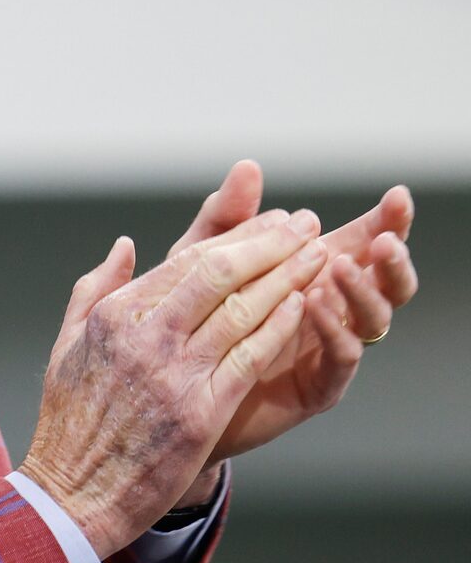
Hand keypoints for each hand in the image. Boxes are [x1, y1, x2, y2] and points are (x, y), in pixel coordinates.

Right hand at [20, 210, 325, 557]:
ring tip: (319, 256)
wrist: (73, 493)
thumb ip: (95, 289)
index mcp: (113, 317)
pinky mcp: (201, 410)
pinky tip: (305, 306)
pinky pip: (250, 356)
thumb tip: (124, 246)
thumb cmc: (70, 423)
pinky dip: (281, 326)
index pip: (187, 261)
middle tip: (306, 225)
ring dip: (288, 278)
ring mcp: (174, 374)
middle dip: (271, 244)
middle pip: (221, 274)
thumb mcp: (66, 345)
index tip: (271, 223)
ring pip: (244, 310)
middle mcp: (144, 338)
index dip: (238, 237)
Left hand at [167, 162, 418, 479]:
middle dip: (391, 254)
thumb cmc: (184, 323)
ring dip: (362, 290)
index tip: (397, 195)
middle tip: (387, 237)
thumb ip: (226, 219)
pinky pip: (341, 359)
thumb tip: (249, 168)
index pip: (363, 243)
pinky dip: (333, 330)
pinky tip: (313, 305)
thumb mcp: (199, 263)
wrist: (164, 395)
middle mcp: (331, 310)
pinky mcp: (316, 387)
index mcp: (313, 275)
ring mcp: (327, 348)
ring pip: (372, 318)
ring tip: (338, 264)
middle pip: (383, 279)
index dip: (385, 220)